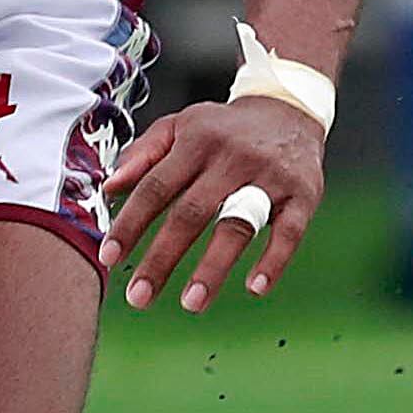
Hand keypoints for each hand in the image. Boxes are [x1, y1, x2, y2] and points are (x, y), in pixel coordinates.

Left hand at [101, 94, 326, 312]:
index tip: (108, 257)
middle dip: (162, 258)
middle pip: (191, 214)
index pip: (156, 188)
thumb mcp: (178, 126)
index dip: (131, 223)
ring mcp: (270, 177)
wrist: (289, 109)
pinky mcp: (304, 193)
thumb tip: (108, 188)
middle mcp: (232, 158)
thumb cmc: (221, 128)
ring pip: (238, 226)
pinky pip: (289, 231)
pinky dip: (274, 260)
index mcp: (195, 142)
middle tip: (139, 297)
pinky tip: (255, 287)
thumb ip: (142, 155)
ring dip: (213, 268)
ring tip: (190, 303)